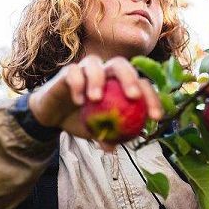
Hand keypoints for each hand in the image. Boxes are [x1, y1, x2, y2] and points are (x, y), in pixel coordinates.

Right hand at [28, 55, 161, 150]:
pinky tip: (78, 101)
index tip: (155, 117)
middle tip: (133, 97)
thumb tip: (120, 146)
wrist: (53, 117)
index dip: (152, 99)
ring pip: (95, 63)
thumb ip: (110, 136)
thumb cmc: (81, 121)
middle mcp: (105, 72)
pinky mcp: (67, 72)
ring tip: (96, 99)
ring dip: (97, 79)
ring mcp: (86, 69)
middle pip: (121, 65)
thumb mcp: (97, 132)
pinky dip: (77, 85)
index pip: (142, 85)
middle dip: (130, 78)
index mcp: (119, 84)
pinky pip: (73, 73)